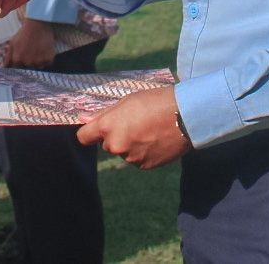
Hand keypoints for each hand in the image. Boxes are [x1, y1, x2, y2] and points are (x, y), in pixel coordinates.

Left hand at [2, 17, 55, 68]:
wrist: (37, 24)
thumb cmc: (24, 34)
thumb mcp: (12, 44)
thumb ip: (8, 58)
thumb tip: (3, 68)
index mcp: (18, 59)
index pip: (19, 68)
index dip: (22, 62)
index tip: (25, 55)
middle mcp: (28, 62)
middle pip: (30, 68)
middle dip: (30, 61)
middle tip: (32, 50)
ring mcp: (38, 61)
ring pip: (39, 66)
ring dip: (39, 61)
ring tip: (38, 49)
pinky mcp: (48, 58)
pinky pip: (48, 63)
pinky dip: (47, 58)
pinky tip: (44, 50)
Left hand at [77, 85, 191, 169]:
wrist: (185, 116)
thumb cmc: (155, 102)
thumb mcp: (127, 102)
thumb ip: (104, 114)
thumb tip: (83, 119)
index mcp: (108, 127)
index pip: (84, 137)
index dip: (90, 132)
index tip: (97, 128)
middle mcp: (116, 146)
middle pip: (108, 144)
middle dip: (117, 135)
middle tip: (136, 121)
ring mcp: (131, 158)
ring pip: (125, 151)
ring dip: (132, 144)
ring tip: (151, 129)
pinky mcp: (145, 166)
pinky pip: (138, 159)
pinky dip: (144, 151)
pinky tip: (157, 139)